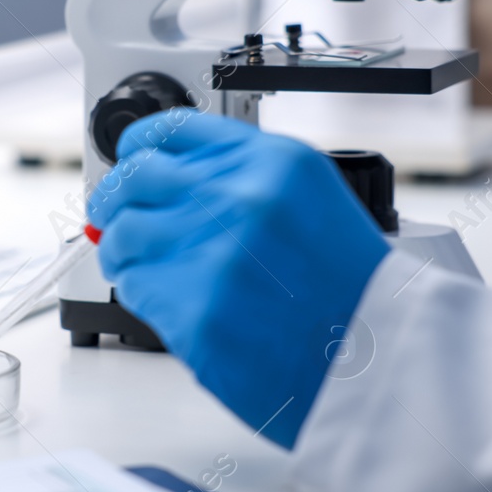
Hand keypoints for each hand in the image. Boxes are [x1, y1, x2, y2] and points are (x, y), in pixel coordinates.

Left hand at [86, 110, 389, 447]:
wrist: (380, 360)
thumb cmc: (351, 290)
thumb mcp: (310, 200)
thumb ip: (242, 179)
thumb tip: (167, 180)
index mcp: (272, 162)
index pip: (172, 131)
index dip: (137, 148)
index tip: (128, 161)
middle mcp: (240, 199)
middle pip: (135, 180)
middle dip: (113, 199)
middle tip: (110, 217)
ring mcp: (214, 256)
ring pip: (124, 237)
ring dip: (125, 252)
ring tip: (147, 268)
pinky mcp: (195, 313)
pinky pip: (137, 289)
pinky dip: (146, 295)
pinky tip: (179, 303)